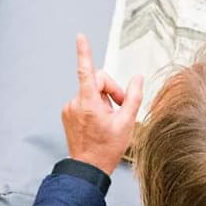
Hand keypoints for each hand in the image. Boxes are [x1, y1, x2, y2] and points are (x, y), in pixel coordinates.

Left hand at [62, 33, 142, 173]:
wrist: (88, 168)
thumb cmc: (107, 149)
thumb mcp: (127, 123)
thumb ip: (133, 97)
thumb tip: (138, 78)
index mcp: (89, 103)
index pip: (86, 71)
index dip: (84, 52)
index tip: (80, 37)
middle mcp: (76, 103)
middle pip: (96, 82)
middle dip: (111, 90)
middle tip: (121, 106)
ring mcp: (70, 108)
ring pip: (91, 92)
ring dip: (103, 100)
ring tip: (109, 119)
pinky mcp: (68, 114)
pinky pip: (84, 101)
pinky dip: (94, 106)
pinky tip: (99, 122)